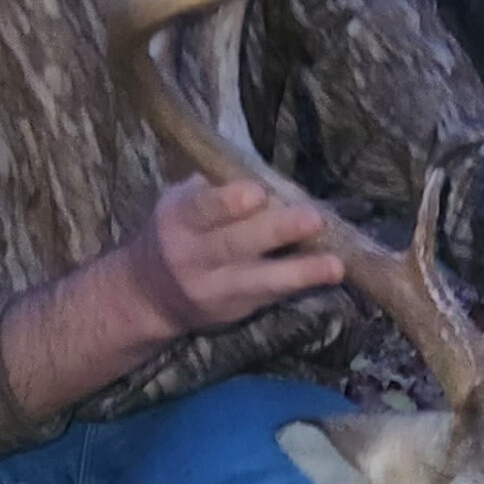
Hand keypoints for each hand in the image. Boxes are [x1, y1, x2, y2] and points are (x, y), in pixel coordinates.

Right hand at [124, 175, 345, 338]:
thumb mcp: (181, 204)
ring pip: (259, 279)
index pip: (201, 209)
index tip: (255, 192)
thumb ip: (216, 189)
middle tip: (312, 218)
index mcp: (178, 219)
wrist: (149, 295)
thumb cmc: (179, 232)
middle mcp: (194, 256)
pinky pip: (272, 294)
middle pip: (234, 244)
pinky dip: (301, 283)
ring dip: (300, 271)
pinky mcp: (238, 308)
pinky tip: (331, 274)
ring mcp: (217, 287)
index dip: (227, 202)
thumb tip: (268, 175)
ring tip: (334, 265)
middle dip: (275, 231)